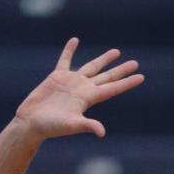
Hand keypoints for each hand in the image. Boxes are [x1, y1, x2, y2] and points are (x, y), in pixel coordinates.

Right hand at [14, 37, 143, 139]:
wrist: (32, 122)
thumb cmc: (51, 126)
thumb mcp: (71, 125)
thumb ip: (87, 125)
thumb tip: (102, 132)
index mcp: (89, 98)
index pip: (113, 88)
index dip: (127, 83)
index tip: (141, 77)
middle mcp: (84, 89)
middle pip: (107, 77)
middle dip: (121, 70)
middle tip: (135, 63)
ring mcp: (71, 82)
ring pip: (91, 67)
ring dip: (103, 60)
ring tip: (117, 52)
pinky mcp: (57, 77)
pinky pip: (65, 60)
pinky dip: (69, 50)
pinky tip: (75, 40)